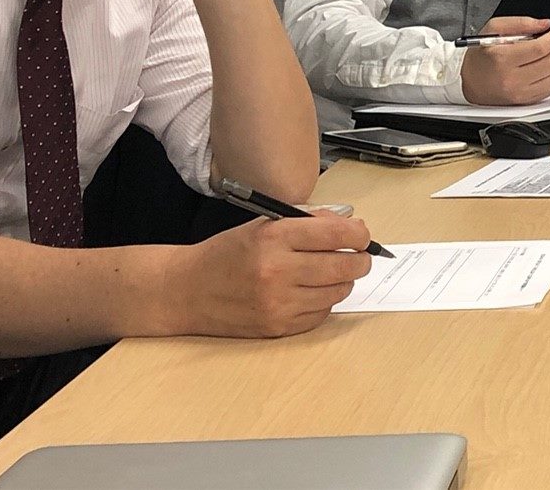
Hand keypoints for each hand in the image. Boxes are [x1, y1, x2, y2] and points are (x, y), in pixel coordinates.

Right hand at [171, 211, 372, 337]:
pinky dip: (324, 301)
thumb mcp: (264, 224)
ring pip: (338, 291)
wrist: (186, 291)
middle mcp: (277, 271)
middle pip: (345, 265)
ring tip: (331, 272)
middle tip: (359, 255)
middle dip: (361, 259)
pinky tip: (310, 291)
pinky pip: (321, 314)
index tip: (362, 235)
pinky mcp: (277, 327)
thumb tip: (352, 227)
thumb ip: (309, 223)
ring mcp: (278, 303)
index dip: (360, 234)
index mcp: (274, 237)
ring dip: (343, 281)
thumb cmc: (228, 253)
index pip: (337, 233)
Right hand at [461, 16, 549, 105]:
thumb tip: (544, 24)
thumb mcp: (493, 29)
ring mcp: (519, 93)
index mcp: (502, 58)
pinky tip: (547, 68)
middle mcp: (511, 78)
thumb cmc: (480, 55)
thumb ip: (520, 23)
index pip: (540, 47)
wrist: (468, 81)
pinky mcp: (524, 101)